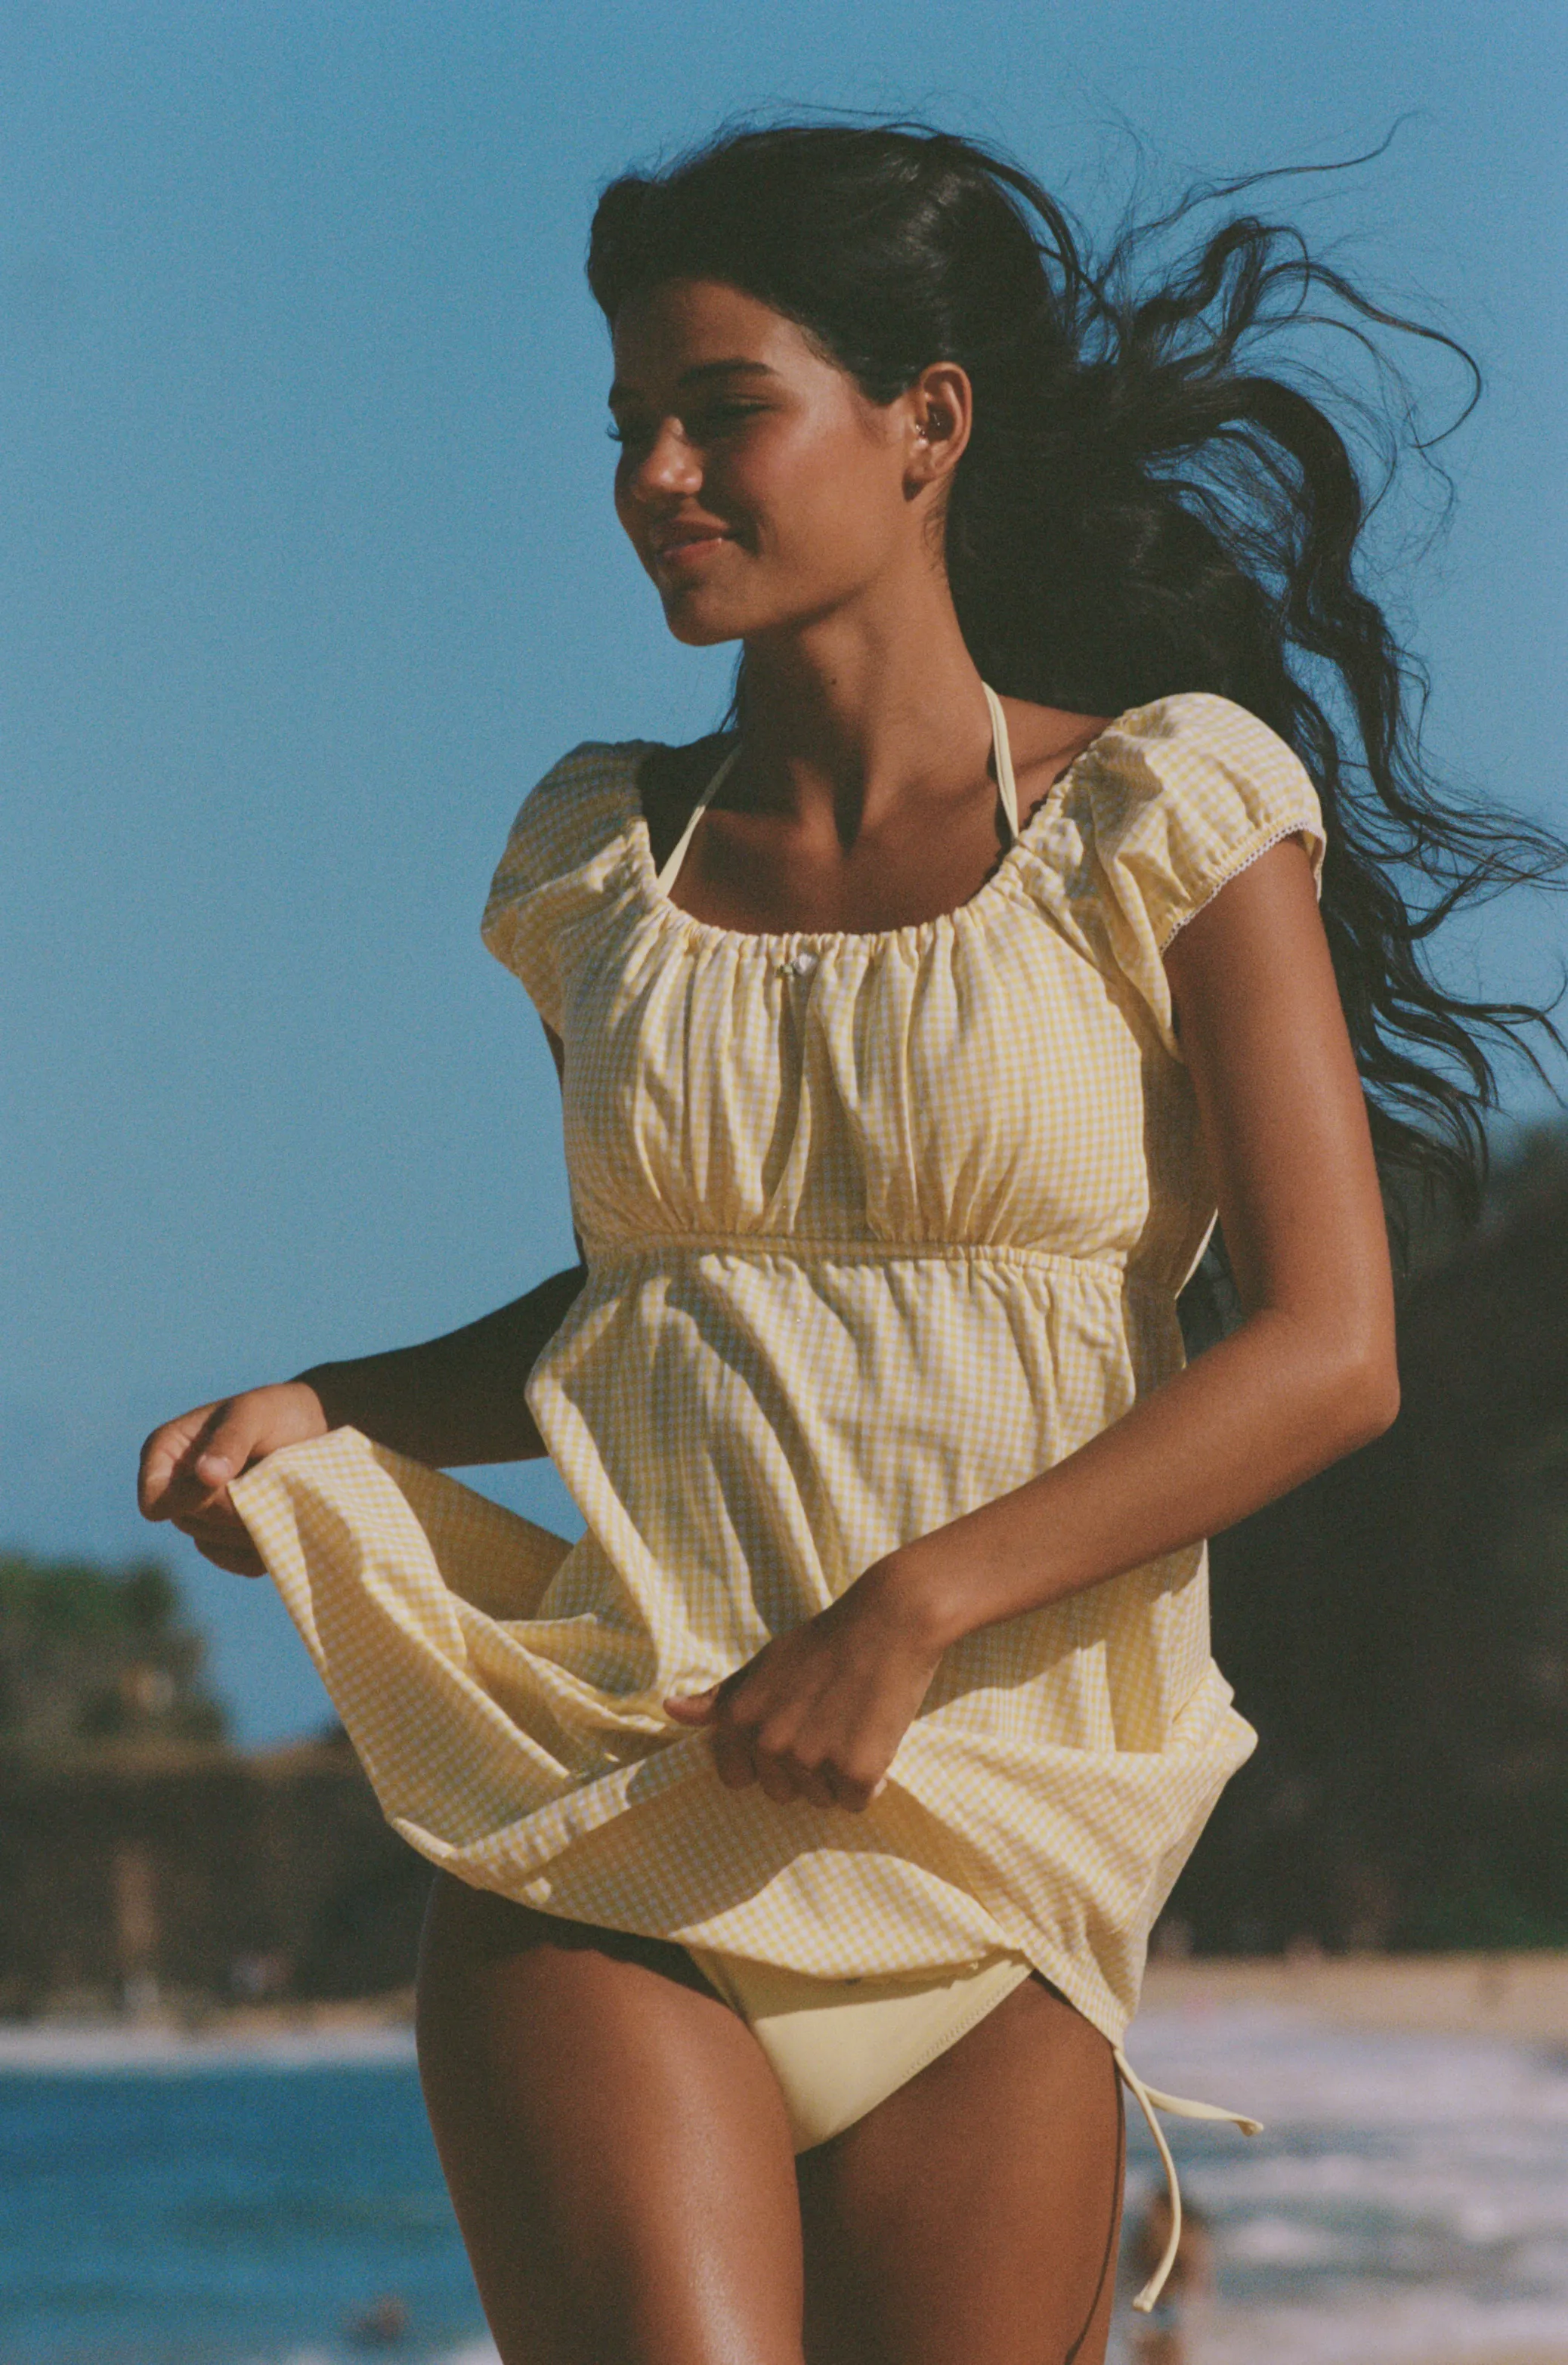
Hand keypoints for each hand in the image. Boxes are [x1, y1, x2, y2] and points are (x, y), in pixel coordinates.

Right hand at [137, 1381, 330, 1575]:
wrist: (312, 1428)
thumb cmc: (276, 1411)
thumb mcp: (254, 1414)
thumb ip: (231, 1440)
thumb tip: (205, 1477)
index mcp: (165, 1453)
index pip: (154, 1498)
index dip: (185, 1501)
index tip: (225, 1484)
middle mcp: (175, 1488)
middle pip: (188, 1522)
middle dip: (230, 1509)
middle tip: (269, 1481)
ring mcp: (201, 1516)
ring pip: (212, 1544)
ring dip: (248, 1527)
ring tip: (278, 1493)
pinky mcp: (228, 1538)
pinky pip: (236, 1561)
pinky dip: (260, 1547)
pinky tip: (282, 1521)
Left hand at [663, 1563, 946, 1812]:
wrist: (887, 1622)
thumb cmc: (822, 1643)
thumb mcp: (762, 1665)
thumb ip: (719, 1698)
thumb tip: (671, 1710)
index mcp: (740, 1720)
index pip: (738, 1779)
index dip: (765, 1762)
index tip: (790, 1732)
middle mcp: (770, 1744)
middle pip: (783, 1793)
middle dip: (805, 1769)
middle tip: (828, 1721)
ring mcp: (812, 1759)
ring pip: (821, 1799)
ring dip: (838, 1774)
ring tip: (851, 1723)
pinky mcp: (856, 1771)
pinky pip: (856, 1801)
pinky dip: (869, 1779)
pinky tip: (874, 1737)